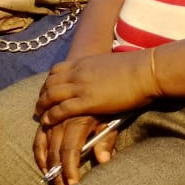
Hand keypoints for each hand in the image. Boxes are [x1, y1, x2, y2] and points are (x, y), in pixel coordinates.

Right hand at [33, 114, 116, 184]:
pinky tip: (44, 167)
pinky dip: (39, 153)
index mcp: (78, 121)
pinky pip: (38, 137)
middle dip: (58, 175)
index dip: (69, 169)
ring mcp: (53, 119)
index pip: (70, 150)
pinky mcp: (49, 118)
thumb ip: (106, 141)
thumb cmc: (109, 109)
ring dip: (47, 167)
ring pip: (44, 146)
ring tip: (52, 184)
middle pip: (55, 152)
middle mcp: (62, 120)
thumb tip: (103, 160)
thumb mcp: (111, 122)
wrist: (101, 86)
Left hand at [35, 51, 158, 126]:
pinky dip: (52, 115)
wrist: (145, 71)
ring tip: (39, 115)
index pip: (56, 70)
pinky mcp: (88, 101)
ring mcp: (81, 86)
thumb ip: (99, 72)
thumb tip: (101, 77)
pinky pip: (63, 108)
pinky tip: (47, 121)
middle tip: (38, 106)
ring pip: (52, 95)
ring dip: (42, 106)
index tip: (45, 90)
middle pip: (50, 83)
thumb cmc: (135, 69)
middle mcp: (77, 72)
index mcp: (82, 62)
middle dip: (42, 95)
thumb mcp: (109, 66)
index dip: (48, 82)